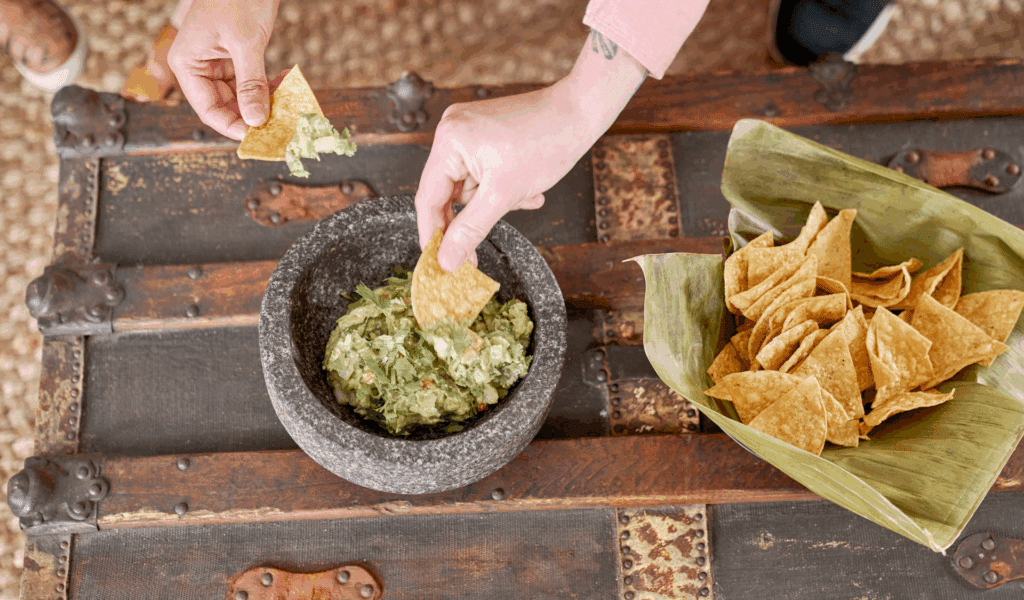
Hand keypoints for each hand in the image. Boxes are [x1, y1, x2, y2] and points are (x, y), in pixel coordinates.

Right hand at [168, 0, 279, 139]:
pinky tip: (285, 82)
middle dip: (253, 114)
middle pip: (224, 106)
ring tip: (287, 100)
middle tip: (282, 122)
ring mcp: (214, 60)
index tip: (262, 136)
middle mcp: (197, 64)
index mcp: (187, 63)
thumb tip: (256, 121)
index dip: (235, 127)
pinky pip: (248, 80)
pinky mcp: (232, 54)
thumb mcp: (246, 44)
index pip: (209, 110)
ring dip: (263, 101)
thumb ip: (251, 84)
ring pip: (239, 95)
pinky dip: (266, 85)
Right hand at [415, 31, 647, 271]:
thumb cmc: (547, 143)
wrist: (580, 112)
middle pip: (448, 193)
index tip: (440, 264)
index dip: (434, 235)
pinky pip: (482, 173)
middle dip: (475, 214)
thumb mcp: (504, 195)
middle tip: (481, 248)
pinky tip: (526, 188)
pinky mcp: (484, 135)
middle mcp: (452, 131)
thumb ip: (470, 230)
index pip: (428, 198)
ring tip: (524, 195)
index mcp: (449, 141)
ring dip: (495, 200)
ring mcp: (468, 131)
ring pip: (469, 186)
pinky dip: (500, 188)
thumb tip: (447, 261)